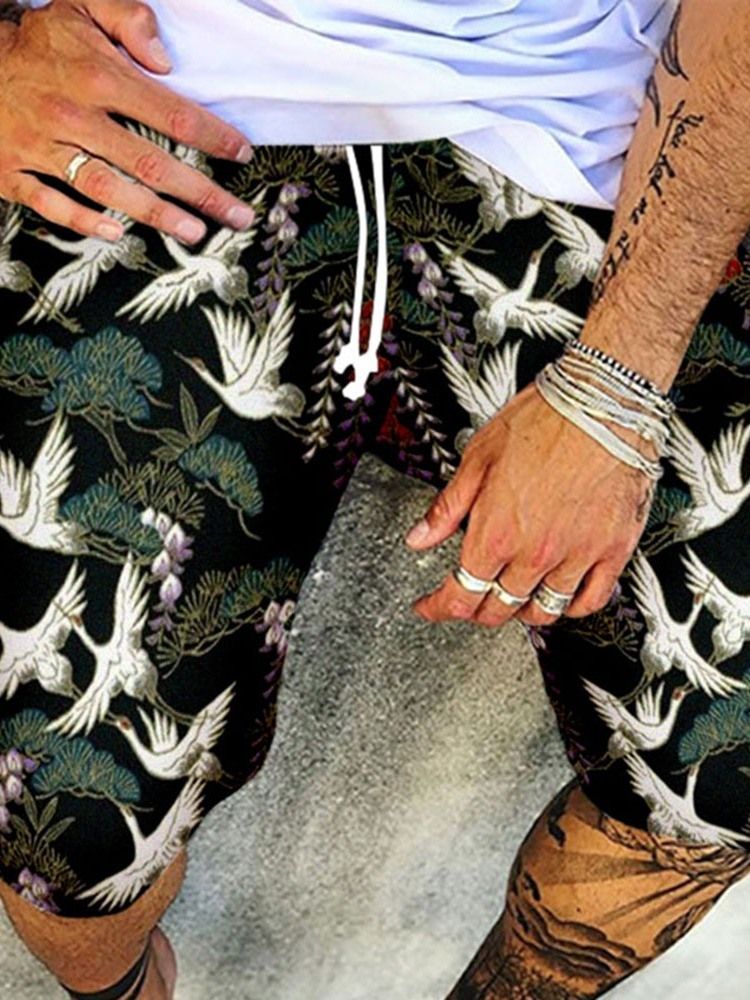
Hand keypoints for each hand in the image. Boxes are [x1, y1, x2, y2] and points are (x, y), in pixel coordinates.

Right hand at [0, 0, 254, 242]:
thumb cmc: (37, 43)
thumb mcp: (80, 6)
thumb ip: (127, 18)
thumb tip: (165, 58)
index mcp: (97, 76)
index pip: (171, 113)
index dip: (212, 136)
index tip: (242, 152)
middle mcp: (74, 115)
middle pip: (150, 163)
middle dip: (200, 193)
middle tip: (236, 214)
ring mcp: (44, 147)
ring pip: (109, 189)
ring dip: (156, 215)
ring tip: (194, 232)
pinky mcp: (15, 171)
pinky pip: (53, 204)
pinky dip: (84, 221)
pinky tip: (116, 234)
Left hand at [404, 383, 654, 626]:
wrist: (603, 402)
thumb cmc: (545, 420)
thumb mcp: (478, 457)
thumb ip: (447, 508)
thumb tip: (419, 538)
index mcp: (497, 532)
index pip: (461, 594)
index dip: (439, 608)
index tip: (430, 607)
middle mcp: (535, 553)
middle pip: (499, 608)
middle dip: (476, 611)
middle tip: (469, 600)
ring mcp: (577, 556)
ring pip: (544, 611)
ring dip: (522, 613)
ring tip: (513, 600)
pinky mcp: (613, 550)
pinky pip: (590, 600)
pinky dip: (571, 607)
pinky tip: (561, 596)